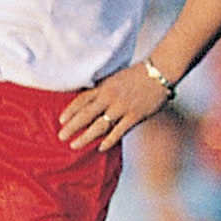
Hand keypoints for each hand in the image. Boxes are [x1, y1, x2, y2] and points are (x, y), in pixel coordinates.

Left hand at [58, 62, 174, 151]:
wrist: (159, 73)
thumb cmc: (138, 75)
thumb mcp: (115, 78)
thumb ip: (104, 89)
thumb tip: (91, 100)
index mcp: (104, 87)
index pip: (82, 99)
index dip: (70, 110)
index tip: (61, 120)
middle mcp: (110, 97)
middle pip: (86, 114)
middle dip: (72, 127)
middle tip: (61, 136)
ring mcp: (122, 107)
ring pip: (99, 125)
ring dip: (86, 137)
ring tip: (75, 145)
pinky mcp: (134, 116)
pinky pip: (118, 131)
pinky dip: (108, 141)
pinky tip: (100, 148)